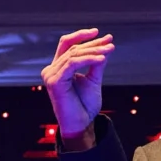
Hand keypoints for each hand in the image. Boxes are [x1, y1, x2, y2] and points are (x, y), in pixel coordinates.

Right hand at [42, 28, 113, 142]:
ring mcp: (50, 75)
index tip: (105, 35)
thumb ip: (96, 63)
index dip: (83, 36)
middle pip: (72, 48)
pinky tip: (102, 59)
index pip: (67, 45)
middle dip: (93, 44)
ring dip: (94, 51)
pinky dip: (88, 59)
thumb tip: (106, 46)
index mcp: (58, 68)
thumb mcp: (93, 80)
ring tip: (110, 50)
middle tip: (110, 42)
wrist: (81, 125)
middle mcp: (51, 70)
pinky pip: (73, 63)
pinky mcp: (54, 81)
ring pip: (74, 54)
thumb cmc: (85, 106)